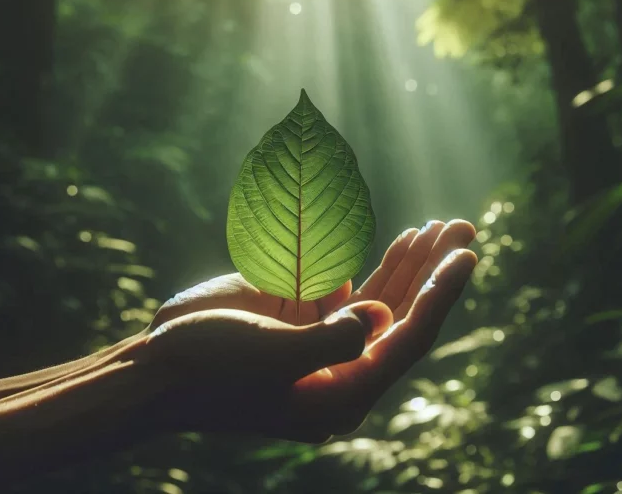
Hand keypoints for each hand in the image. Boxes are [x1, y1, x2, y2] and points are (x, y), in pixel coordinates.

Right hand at [142, 220, 476, 441]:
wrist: (156, 368)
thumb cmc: (207, 368)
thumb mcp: (267, 355)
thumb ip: (330, 342)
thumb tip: (382, 320)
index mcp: (341, 393)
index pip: (406, 340)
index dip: (438, 296)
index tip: (464, 256)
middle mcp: (341, 369)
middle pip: (403, 317)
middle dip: (433, 272)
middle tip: (464, 230)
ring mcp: (323, 342)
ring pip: (382, 300)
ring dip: (411, 263)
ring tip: (443, 227)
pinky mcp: (303, 320)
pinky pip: (350, 288)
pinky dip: (373, 263)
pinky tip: (402, 239)